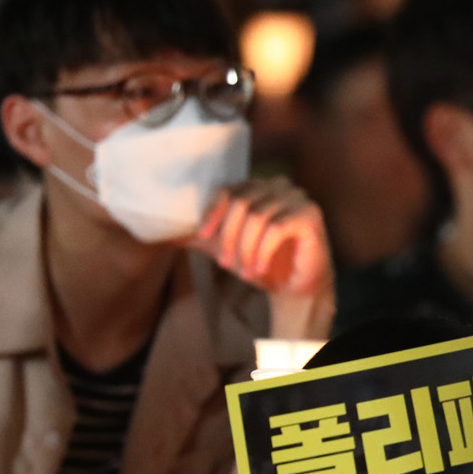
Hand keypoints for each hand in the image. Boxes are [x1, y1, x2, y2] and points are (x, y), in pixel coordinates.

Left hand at [197, 178, 334, 339]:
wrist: (295, 288)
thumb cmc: (262, 263)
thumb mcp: (225, 248)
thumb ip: (201, 237)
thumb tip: (163, 235)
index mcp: (258, 187)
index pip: (228, 190)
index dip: (213, 213)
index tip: (204, 237)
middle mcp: (279, 185)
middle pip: (241, 202)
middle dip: (229, 236)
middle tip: (224, 263)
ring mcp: (297, 198)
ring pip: (258, 216)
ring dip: (246, 249)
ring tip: (244, 272)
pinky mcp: (309, 215)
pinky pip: (276, 229)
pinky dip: (263, 252)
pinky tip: (259, 269)